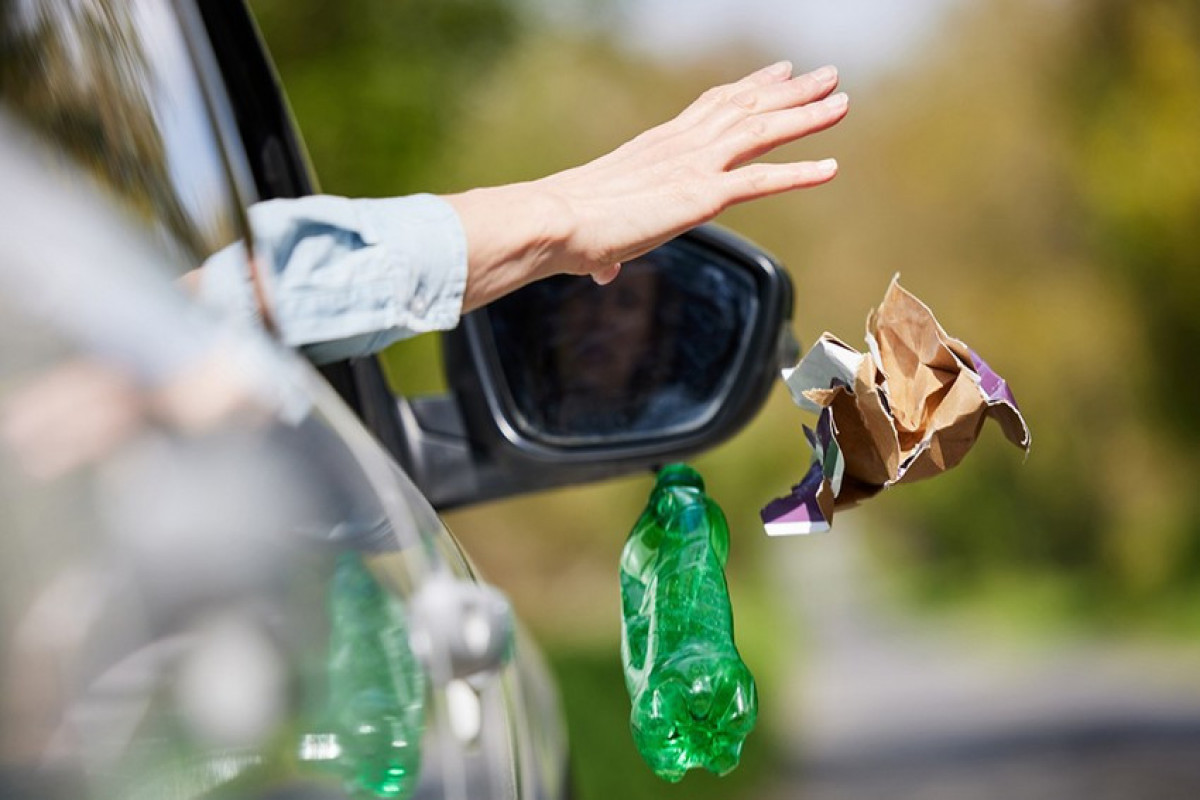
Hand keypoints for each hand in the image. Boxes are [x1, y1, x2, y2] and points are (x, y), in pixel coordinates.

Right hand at [448, 62, 847, 308]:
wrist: (555, 220)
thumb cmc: (565, 228)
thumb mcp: (595, 233)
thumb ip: (607, 250)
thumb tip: (601, 271)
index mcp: (658, 146)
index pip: (713, 106)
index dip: (750, 88)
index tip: (778, 73)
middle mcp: (681, 146)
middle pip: (746, 108)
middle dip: (791, 91)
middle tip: (825, 76)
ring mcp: (693, 166)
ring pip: (762, 131)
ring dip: (805, 116)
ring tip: (841, 102)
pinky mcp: (701, 195)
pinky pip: (761, 180)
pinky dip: (799, 173)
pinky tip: (830, 168)